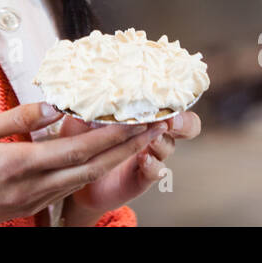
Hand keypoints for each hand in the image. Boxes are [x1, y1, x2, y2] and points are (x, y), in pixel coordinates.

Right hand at [0, 102, 165, 225]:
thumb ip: (17, 119)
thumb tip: (54, 105)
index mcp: (20, 164)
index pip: (80, 148)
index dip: (116, 135)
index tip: (140, 118)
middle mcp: (32, 188)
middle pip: (92, 167)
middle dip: (128, 147)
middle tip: (156, 127)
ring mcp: (29, 201)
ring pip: (82, 180)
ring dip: (114, 159)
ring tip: (136, 139)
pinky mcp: (24, 207)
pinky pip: (64, 187)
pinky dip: (88, 169)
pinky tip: (95, 158)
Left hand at [56, 109, 201, 224]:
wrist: (74, 172)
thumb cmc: (81, 135)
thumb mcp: (84, 115)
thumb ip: (93, 102)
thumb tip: (93, 85)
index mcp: (144, 113)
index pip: (171, 102)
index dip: (175, 98)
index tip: (166, 95)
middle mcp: (153, 132)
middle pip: (187, 126)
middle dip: (184, 122)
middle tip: (170, 120)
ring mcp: (151, 155)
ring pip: (169, 146)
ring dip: (161, 141)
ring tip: (151, 138)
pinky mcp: (143, 177)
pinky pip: (157, 171)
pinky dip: (153, 165)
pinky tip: (143, 159)